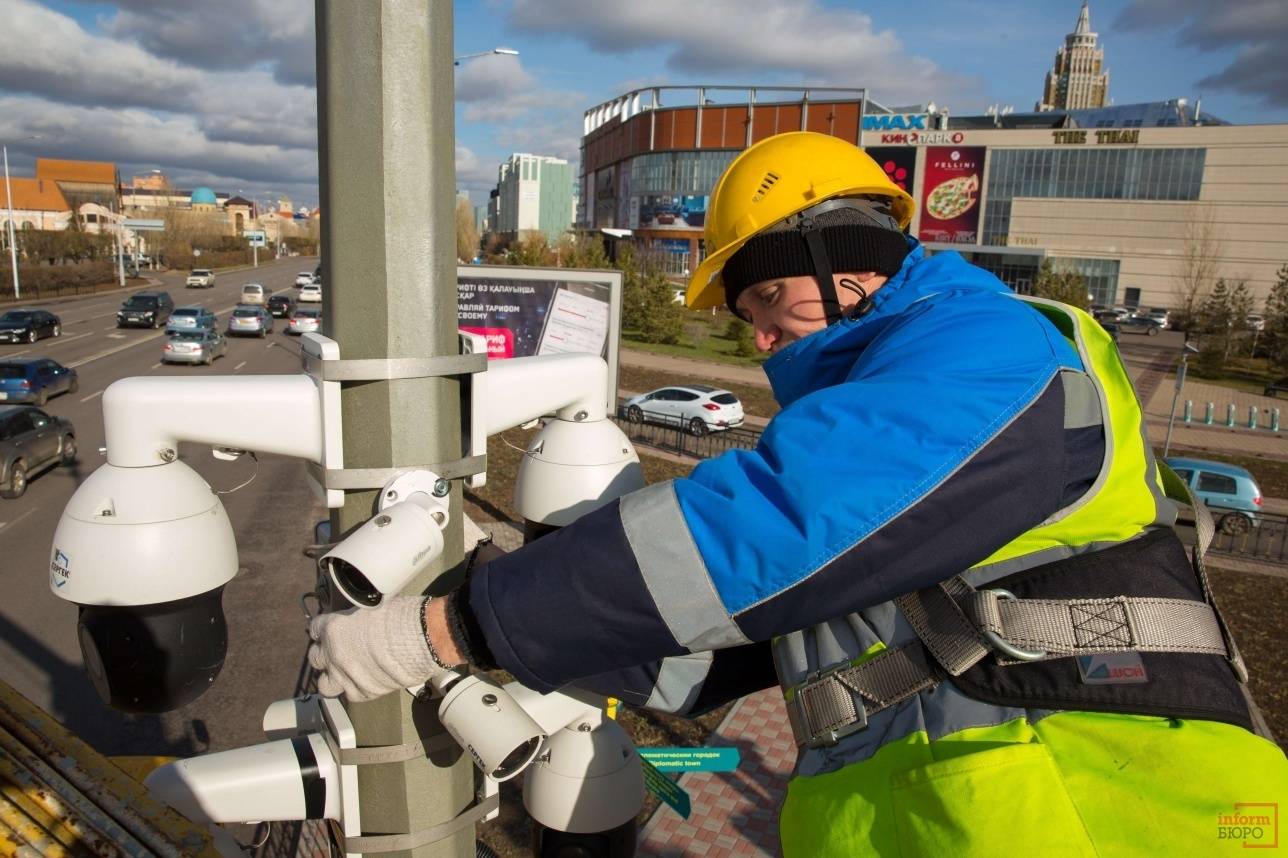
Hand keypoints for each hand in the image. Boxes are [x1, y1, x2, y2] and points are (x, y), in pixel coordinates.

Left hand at [308, 596, 454, 701]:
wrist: (420, 641)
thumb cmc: (399, 616)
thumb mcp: (371, 608)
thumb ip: (357, 619)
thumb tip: (360, 622)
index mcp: (333, 628)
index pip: (316, 629)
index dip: (324, 629)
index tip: (331, 630)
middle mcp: (332, 655)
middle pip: (315, 658)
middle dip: (324, 653)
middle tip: (338, 651)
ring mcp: (345, 677)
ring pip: (325, 685)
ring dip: (332, 677)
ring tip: (346, 673)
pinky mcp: (362, 692)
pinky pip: (350, 694)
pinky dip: (356, 687)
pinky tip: (366, 680)